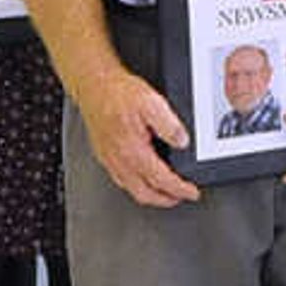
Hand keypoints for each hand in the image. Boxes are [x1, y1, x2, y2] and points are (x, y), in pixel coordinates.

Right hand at [73, 64, 198, 207]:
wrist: (93, 85)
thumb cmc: (118, 92)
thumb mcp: (152, 103)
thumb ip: (169, 125)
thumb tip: (182, 142)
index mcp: (134, 150)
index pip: (162, 180)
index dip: (180, 189)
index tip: (192, 192)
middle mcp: (120, 160)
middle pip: (145, 193)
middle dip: (166, 200)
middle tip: (180, 197)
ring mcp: (110, 159)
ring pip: (131, 190)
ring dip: (150, 195)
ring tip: (164, 192)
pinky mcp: (103, 155)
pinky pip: (120, 180)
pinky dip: (135, 186)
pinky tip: (140, 179)